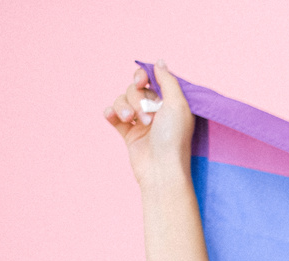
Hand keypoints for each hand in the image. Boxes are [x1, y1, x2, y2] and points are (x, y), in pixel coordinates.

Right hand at [103, 61, 194, 187]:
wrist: (161, 169)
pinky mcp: (129, 134)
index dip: (142, 77)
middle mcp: (157, 111)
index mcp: (170, 103)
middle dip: (136, 98)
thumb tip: (159, 62)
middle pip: (134, 89)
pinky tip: (113, 117)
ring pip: (122, 101)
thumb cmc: (173, 138)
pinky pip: (113, 115)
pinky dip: (111, 113)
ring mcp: (141, 122)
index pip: (151, 80)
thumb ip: (168, 81)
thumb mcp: (178, 104)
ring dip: (124, 107)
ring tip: (131, 121)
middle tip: (147, 115)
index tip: (141, 81)